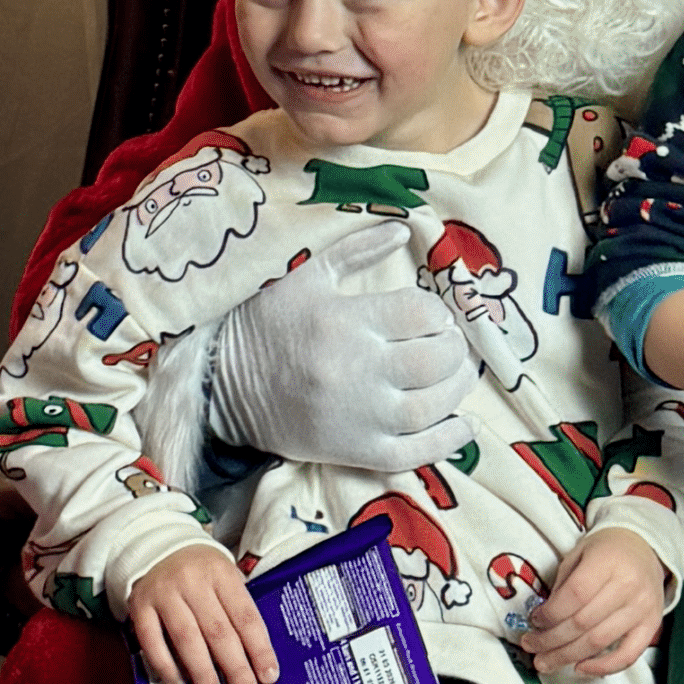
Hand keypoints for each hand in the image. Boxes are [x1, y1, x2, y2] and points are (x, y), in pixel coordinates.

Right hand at [128, 545, 278, 683]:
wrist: (155, 544)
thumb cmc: (200, 570)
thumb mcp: (224, 576)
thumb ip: (236, 609)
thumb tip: (255, 659)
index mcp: (222, 573)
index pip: (245, 616)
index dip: (259, 649)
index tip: (268, 676)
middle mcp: (193, 581)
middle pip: (218, 630)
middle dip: (235, 668)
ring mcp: (164, 593)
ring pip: (186, 638)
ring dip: (201, 671)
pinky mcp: (139, 605)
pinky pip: (152, 641)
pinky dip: (166, 666)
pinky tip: (179, 683)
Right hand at [212, 223, 478, 475]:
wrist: (220, 385)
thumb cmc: (266, 324)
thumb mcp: (306, 276)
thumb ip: (357, 250)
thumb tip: (404, 230)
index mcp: (345, 321)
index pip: (421, 313)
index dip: (439, 312)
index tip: (435, 316)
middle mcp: (356, 369)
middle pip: (434, 360)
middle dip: (454, 349)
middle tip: (451, 345)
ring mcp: (357, 416)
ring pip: (431, 407)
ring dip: (457, 390)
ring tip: (457, 377)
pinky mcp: (353, 451)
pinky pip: (412, 453)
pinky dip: (446, 442)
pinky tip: (463, 426)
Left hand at [524, 529, 666, 677]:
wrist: (643, 547)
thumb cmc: (607, 551)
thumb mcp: (578, 554)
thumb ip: (562, 586)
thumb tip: (543, 622)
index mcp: (607, 562)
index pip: (574, 595)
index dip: (550, 614)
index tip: (534, 621)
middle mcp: (628, 586)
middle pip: (583, 623)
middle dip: (551, 640)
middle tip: (532, 646)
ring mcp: (642, 608)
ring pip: (599, 642)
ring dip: (568, 656)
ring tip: (546, 661)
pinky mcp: (651, 625)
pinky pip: (628, 655)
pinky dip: (603, 667)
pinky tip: (581, 668)